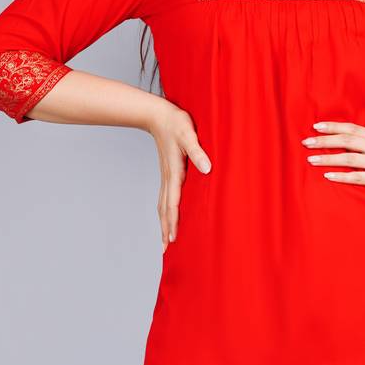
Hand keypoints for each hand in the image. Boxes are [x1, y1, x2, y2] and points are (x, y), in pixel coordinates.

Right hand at [146, 97, 211, 251]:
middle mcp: (168, 177)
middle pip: (165, 209)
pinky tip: (167, 215)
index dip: (174, 221)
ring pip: (163, 205)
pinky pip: (165, 197)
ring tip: (164, 240)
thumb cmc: (175, 122)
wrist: (158, 114)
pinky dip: (165, 211)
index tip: (172, 239)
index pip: (173, 202)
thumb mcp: (189, 134)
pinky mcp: (167, 172)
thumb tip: (206, 169)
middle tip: (166, 250)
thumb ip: (198, 151)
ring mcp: (166, 176)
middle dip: (166, 229)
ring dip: (164, 223)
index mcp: (174, 172)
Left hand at [301, 120, 364, 206]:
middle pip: (346, 140)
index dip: (332, 126)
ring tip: (311, 160)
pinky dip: (341, 176)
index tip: (315, 126)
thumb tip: (335, 141)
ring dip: (328, 158)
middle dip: (324, 141)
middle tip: (306, 142)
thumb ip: (361, 144)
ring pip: (348, 158)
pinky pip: (357, 177)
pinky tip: (327, 176)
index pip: (350, 128)